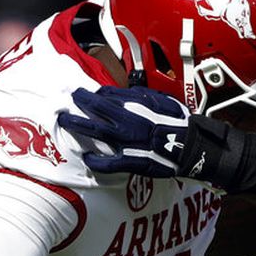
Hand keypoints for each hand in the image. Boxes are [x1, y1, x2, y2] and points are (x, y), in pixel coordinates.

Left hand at [58, 86, 191, 176]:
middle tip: (68, 99)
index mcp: (136, 106)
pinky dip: (95, 161)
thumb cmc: (178, 122)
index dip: (93, 93)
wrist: (190, 146)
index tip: (83, 92)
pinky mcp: (130, 161)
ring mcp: (127, 142)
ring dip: (78, 125)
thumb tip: (119, 93)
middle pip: (96, 109)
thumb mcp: (159, 99)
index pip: (107, 95)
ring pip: (96, 132)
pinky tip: (87, 157)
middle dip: (79, 103)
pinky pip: (108, 163)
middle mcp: (128, 122)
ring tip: (65, 121)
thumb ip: (137, 96)